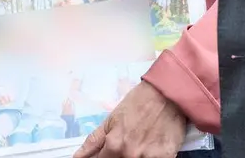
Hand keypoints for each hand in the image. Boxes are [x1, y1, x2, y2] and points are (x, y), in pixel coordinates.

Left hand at [72, 81, 186, 157]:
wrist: (168, 93)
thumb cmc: (139, 102)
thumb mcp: (111, 119)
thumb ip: (93, 142)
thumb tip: (77, 157)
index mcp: (114, 145)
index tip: (108, 154)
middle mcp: (130, 154)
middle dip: (118, 156)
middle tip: (127, 143)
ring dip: (134, 156)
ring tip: (139, 143)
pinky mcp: (166, 157)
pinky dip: (150, 157)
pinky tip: (150, 147)